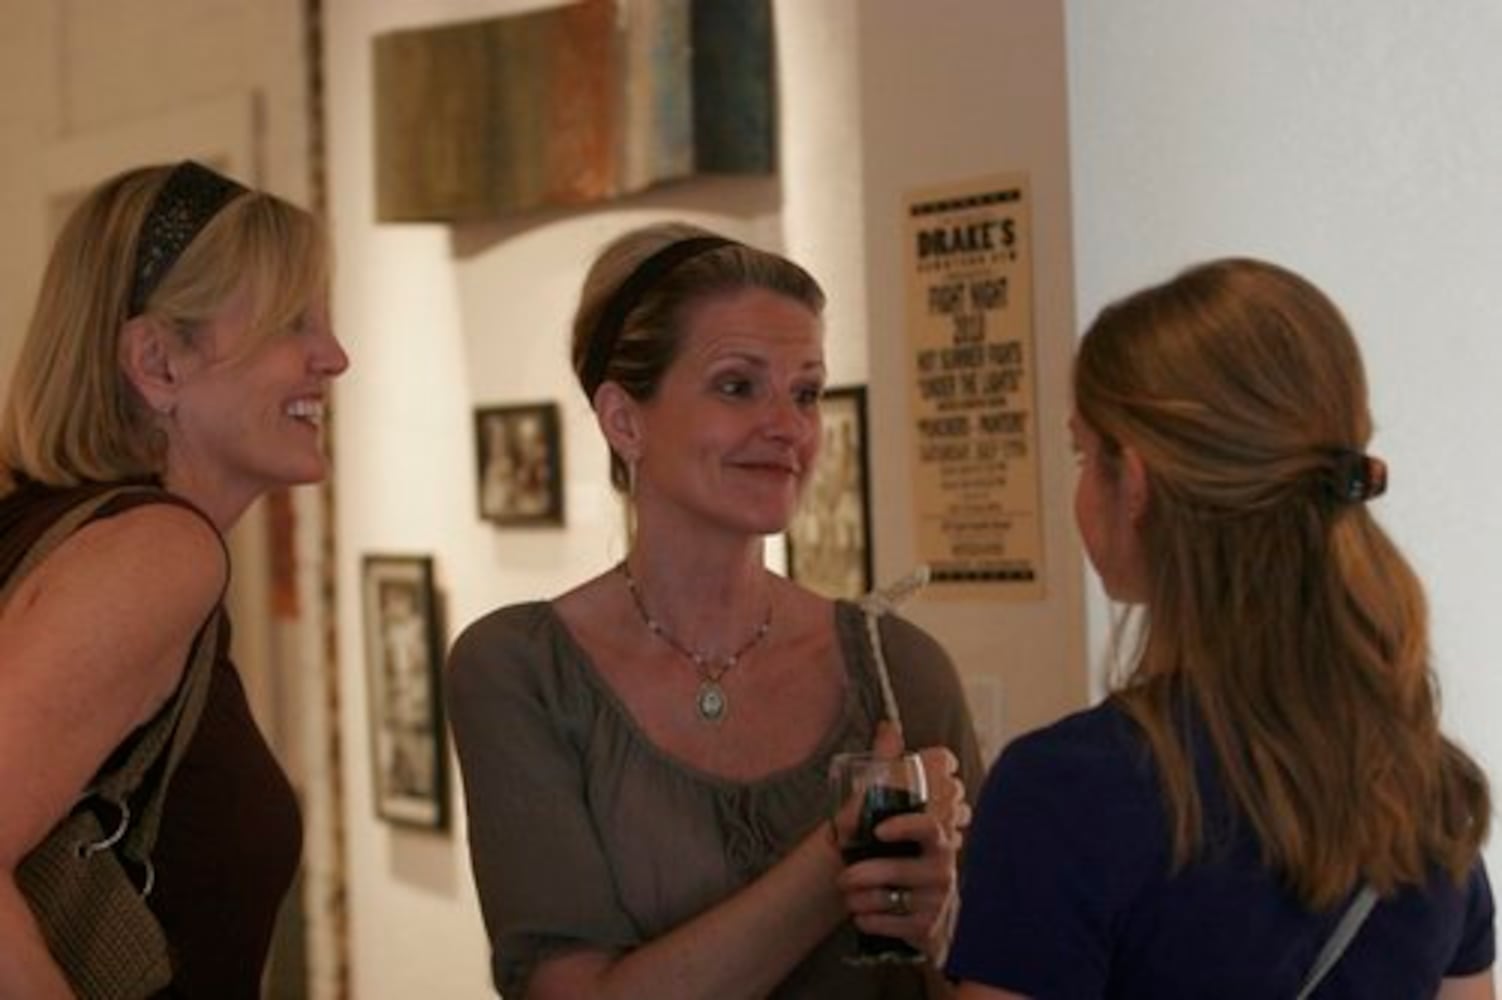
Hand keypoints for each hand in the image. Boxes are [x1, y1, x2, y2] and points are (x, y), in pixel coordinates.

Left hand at [835, 732, 969, 962]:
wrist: (924, 911)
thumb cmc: (904, 852)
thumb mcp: (897, 810)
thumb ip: (894, 769)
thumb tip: (889, 725)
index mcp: (937, 832)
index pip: (930, 824)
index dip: (907, 826)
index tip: (880, 829)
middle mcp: (944, 864)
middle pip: (901, 867)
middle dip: (866, 873)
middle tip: (843, 876)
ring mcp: (938, 898)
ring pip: (890, 898)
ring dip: (861, 899)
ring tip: (848, 895)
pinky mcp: (928, 927)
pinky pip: (889, 925)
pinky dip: (868, 921)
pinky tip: (861, 917)